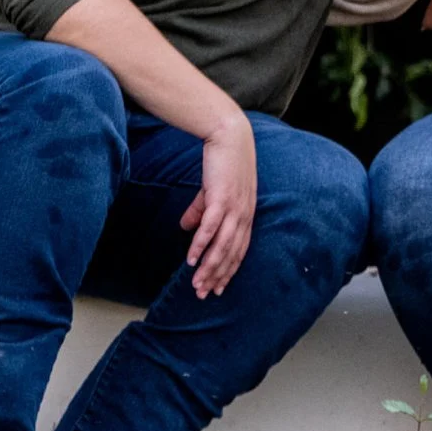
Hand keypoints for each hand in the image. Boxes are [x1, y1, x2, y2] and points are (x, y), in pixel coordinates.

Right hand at [177, 110, 257, 296]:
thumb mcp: (212, 191)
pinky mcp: (221, 198)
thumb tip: (185, 228)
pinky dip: (201, 246)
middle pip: (231, 253)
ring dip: (208, 267)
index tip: (217, 288)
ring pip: (222, 246)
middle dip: (217, 276)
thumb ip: (200, 210)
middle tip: (203, 295)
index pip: (239, 250)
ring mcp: (235, 208)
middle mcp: (244, 215)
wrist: (229, 135)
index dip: (228, 270)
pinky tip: (191, 260)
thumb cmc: (223, 163)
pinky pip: (210, 228)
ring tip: (196, 284)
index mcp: (246, 214)